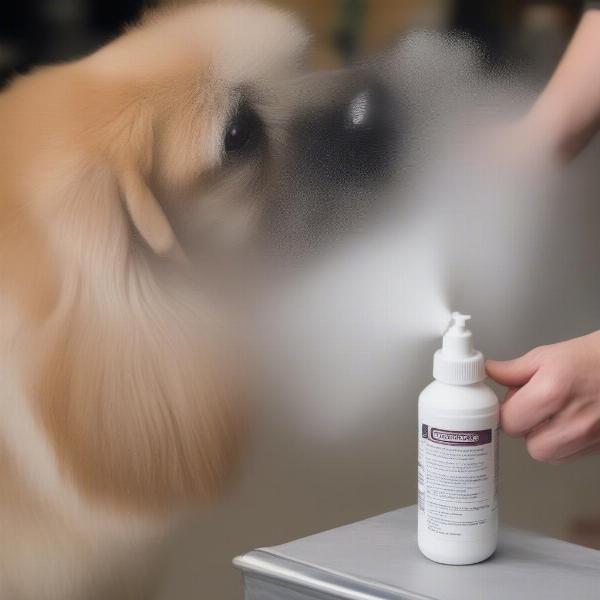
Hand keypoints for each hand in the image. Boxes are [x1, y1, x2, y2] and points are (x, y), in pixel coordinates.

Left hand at [486, 331, 599, 463]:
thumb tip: (488, 372)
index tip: (509, 404)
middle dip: (526, 429)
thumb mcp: (547, 356)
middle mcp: (573, 420)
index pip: (509, 422)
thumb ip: (512, 370)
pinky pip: (570, 456)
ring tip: (552, 415)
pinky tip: (568, 422)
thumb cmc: (593, 357)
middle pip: (531, 447)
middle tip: (532, 409)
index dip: (506, 412)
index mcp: (552, 393)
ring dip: (544, 439)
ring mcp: (590, 437)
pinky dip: (564, 444)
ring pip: (551, 456)